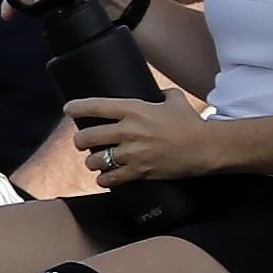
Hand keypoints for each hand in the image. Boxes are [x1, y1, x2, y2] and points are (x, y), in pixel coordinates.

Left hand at [69, 91, 218, 186]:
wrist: (205, 148)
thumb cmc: (191, 123)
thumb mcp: (175, 100)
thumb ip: (162, 94)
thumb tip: (158, 93)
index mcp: (133, 110)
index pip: (95, 106)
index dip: (77, 108)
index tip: (68, 109)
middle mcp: (127, 131)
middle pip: (87, 136)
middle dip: (80, 141)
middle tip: (82, 142)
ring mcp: (131, 153)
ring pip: (95, 160)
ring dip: (92, 162)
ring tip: (95, 162)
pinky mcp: (138, 172)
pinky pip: (110, 178)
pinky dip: (104, 179)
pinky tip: (104, 178)